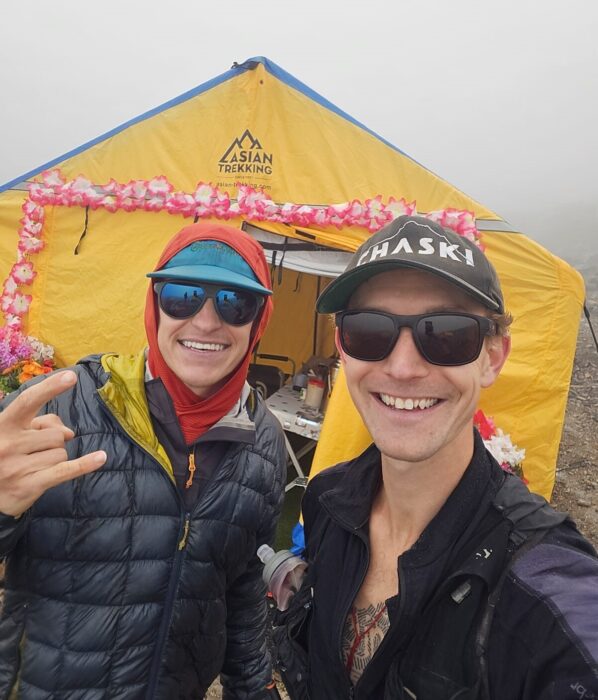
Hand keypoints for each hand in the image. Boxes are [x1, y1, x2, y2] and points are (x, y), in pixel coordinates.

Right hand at [0, 370, 106, 517]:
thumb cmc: (5, 456)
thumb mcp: (15, 433)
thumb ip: (41, 424)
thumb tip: (68, 432)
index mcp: (2, 426)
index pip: (29, 401)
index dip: (50, 388)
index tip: (70, 376)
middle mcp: (7, 444)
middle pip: (55, 435)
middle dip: (53, 443)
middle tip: (34, 454)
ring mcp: (17, 467)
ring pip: (61, 453)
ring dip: (55, 459)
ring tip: (34, 467)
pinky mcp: (29, 485)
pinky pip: (65, 470)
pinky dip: (85, 464)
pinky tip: (100, 458)